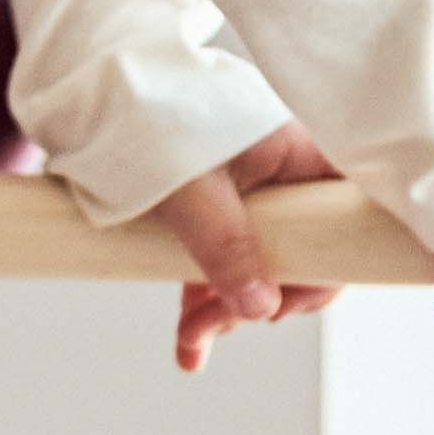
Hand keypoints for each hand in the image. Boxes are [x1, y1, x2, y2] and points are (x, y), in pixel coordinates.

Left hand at [150, 124, 346, 373]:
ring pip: (252, 265)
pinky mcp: (211, 207)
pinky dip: (203, 299)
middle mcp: (281, 176)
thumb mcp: (194, 191)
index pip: (338, 227)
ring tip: (190, 341)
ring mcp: (247, 193)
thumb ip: (229, 248)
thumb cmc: (151, 118)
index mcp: (298, 156)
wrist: (96, 91)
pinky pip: (220, 260)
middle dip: (255, 303)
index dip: (318, 278)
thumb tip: (262, 309)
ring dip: (223, 309)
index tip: (280, 310)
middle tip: (218, 326)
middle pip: (293, 255)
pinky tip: (188, 343)